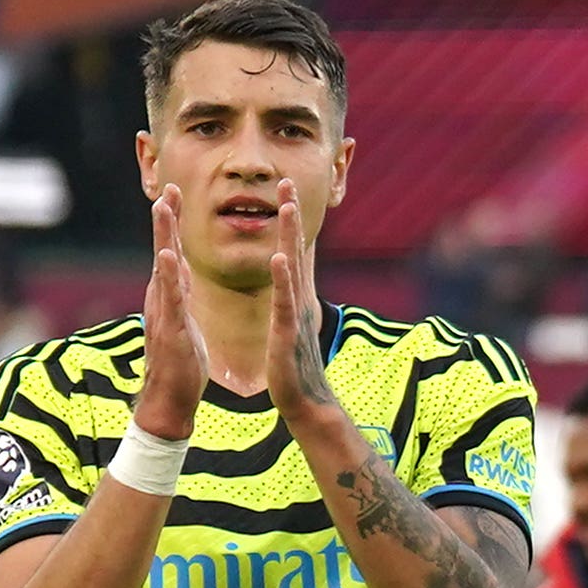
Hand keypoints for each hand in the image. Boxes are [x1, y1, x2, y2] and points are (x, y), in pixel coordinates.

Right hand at [135, 187, 206, 438]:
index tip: (175, 193)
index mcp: (170, 295)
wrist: (170, 398)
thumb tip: (178, 265)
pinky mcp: (171, 327)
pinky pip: (170, 297)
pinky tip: (167, 254)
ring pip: (162, 267)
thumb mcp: (184, 317)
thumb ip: (179, 291)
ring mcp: (164, 311)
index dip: (172, 222)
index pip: (171, 251)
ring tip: (163, 208)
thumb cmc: (181, 361)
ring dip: (163, 236)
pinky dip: (167, 274)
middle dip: (165, 218)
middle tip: (168, 187)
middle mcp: (161, 297)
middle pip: (163, 249)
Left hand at [265, 182, 345, 443]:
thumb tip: (288, 287)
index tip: (285, 191)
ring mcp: (296, 315)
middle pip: (295, 250)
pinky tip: (280, 258)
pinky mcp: (288, 333)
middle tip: (288, 182)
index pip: (291, 252)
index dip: (289, 221)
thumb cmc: (295, 370)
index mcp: (294, 299)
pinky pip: (285, 302)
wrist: (307, 404)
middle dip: (292, 215)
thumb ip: (290, 305)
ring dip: (291, 236)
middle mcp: (299, 300)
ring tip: (286, 207)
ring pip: (292, 268)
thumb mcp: (290, 328)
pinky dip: (284, 279)